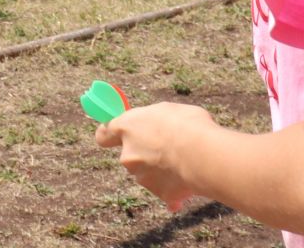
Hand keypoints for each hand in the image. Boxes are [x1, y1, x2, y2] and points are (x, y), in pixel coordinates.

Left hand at [94, 102, 216, 212]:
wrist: (200, 154)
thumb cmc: (187, 124)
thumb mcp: (168, 110)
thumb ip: (154, 121)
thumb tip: (158, 125)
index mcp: (127, 128)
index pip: (104, 135)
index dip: (108, 136)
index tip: (114, 136)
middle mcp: (128, 155)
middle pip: (132, 156)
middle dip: (146, 154)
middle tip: (169, 147)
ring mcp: (142, 177)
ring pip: (149, 174)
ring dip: (161, 170)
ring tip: (185, 161)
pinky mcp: (160, 194)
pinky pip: (166, 192)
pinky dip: (174, 189)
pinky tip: (188, 185)